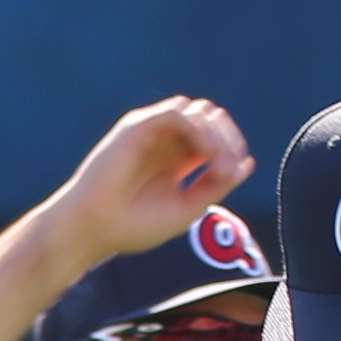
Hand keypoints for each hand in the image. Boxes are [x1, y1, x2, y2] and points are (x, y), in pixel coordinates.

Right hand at [45, 96, 258, 277]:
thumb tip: (247, 163)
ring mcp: (151, 131)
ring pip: (198, 110)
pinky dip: (197, 129)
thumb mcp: (187, 208)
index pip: (216, 136)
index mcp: (177, 159)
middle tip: (225, 169)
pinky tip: (202, 153)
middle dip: (227, 139)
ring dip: (215, 135)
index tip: (232, 173)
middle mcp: (165, 141)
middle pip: (211, 118)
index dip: (231, 148)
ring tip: (214, 164)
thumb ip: (217, 184)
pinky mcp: (137, 126)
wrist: (93, 230)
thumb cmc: (133, 226)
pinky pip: (177, 112)